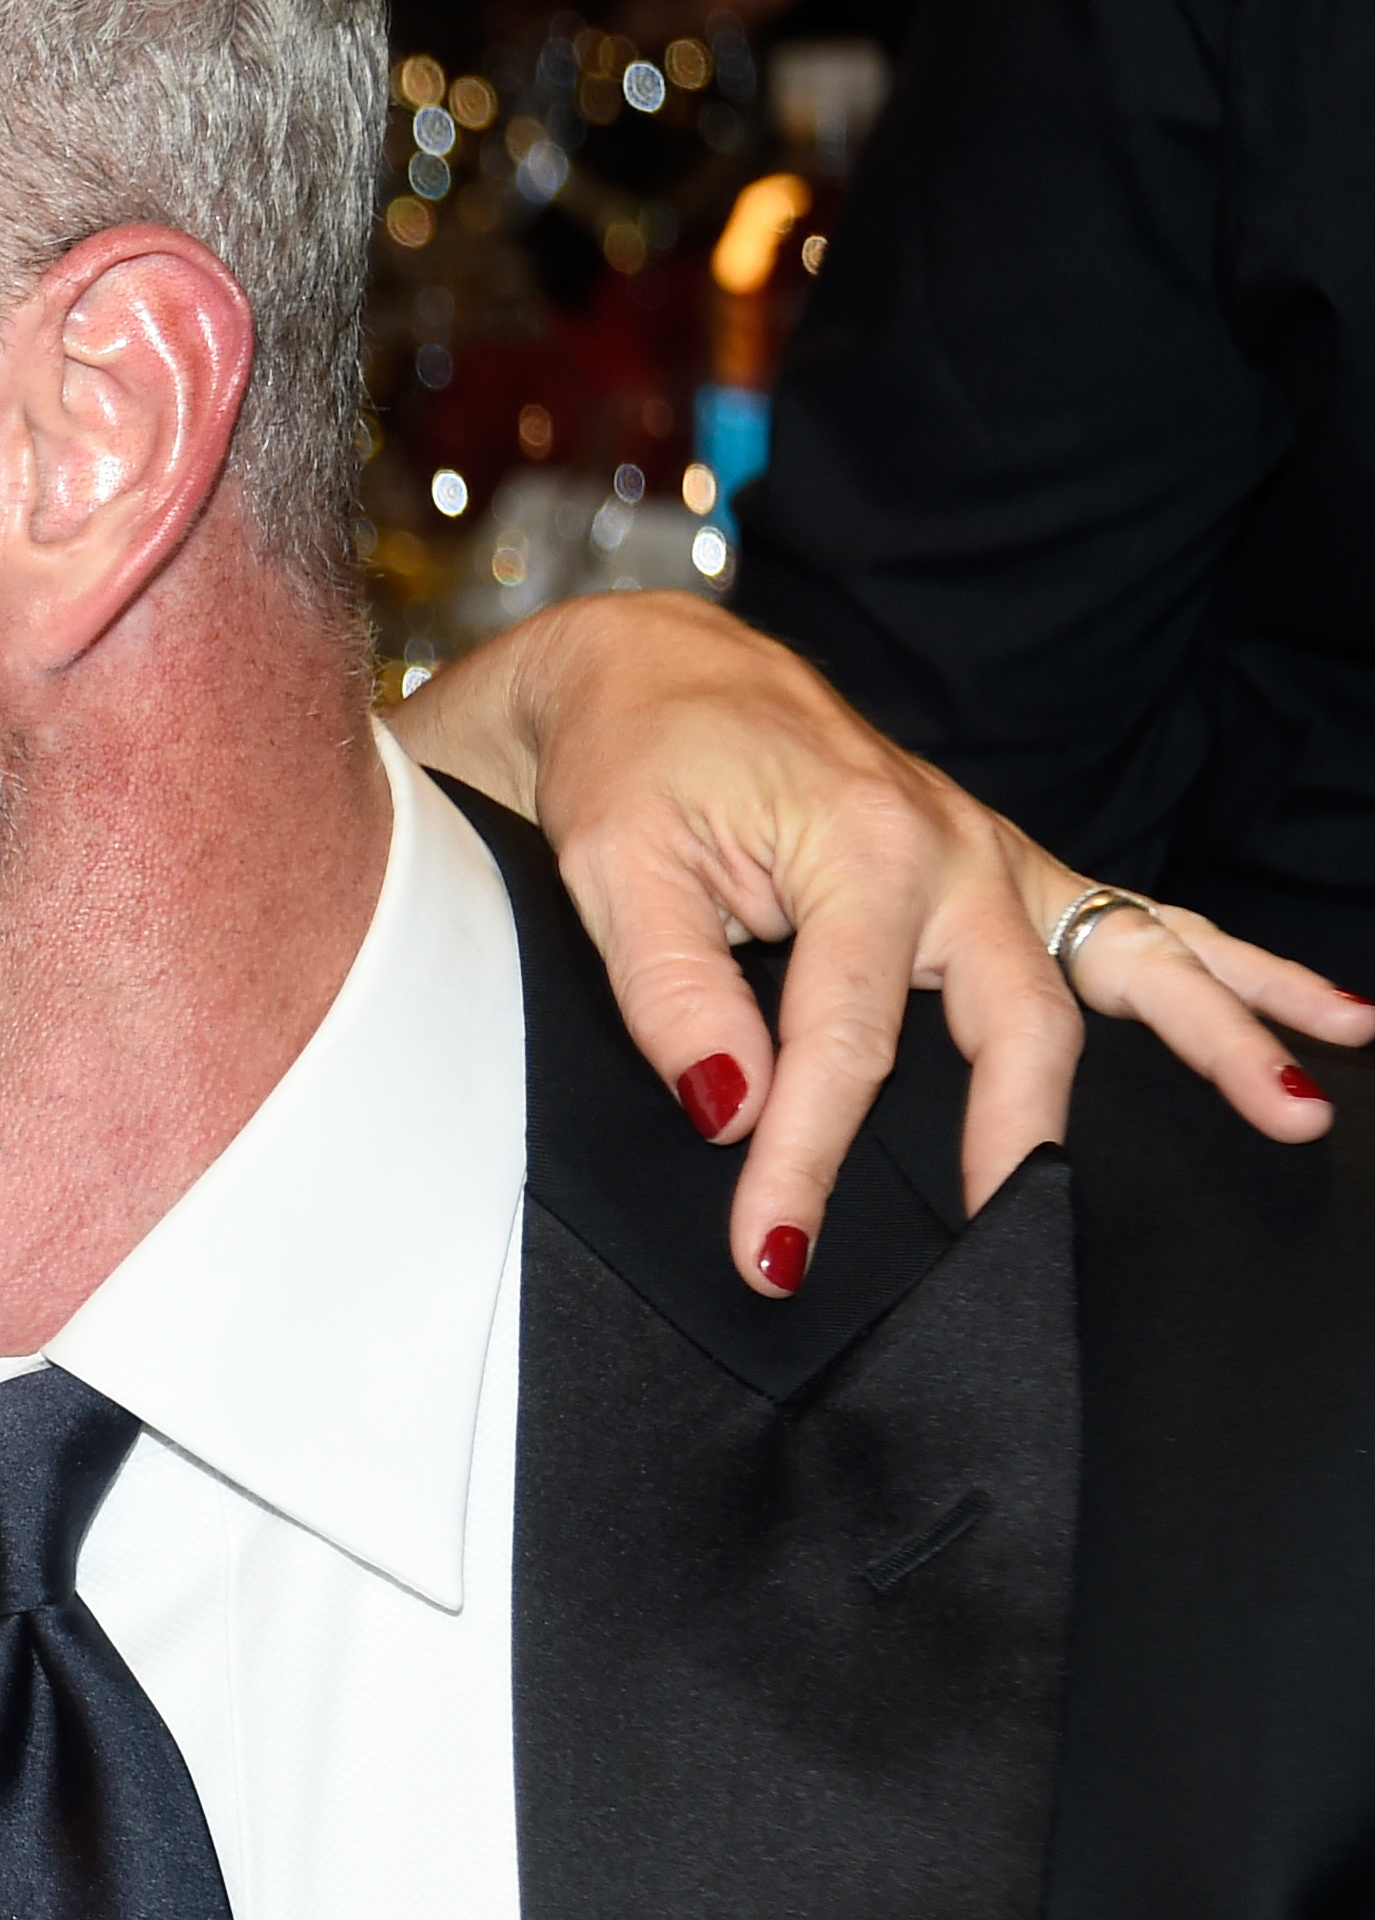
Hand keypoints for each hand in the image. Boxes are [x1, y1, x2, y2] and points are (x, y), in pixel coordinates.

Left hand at [390, 594, 1371, 1292]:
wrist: (657, 670)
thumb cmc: (636, 761)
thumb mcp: (615, 869)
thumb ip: (671, 990)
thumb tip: (727, 1104)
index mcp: (860, 846)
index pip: (845, 1039)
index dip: (804, 1157)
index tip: (775, 1249)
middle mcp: (953, 851)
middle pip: (1020, 1018)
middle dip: (1025, 1140)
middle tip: (1018, 1239)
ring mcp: (994, 858)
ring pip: (1129, 959)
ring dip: (1220, 1035)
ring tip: (1296, 1109)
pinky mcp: (1006, 868)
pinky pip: (1138, 924)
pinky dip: (1233, 970)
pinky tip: (1323, 1019)